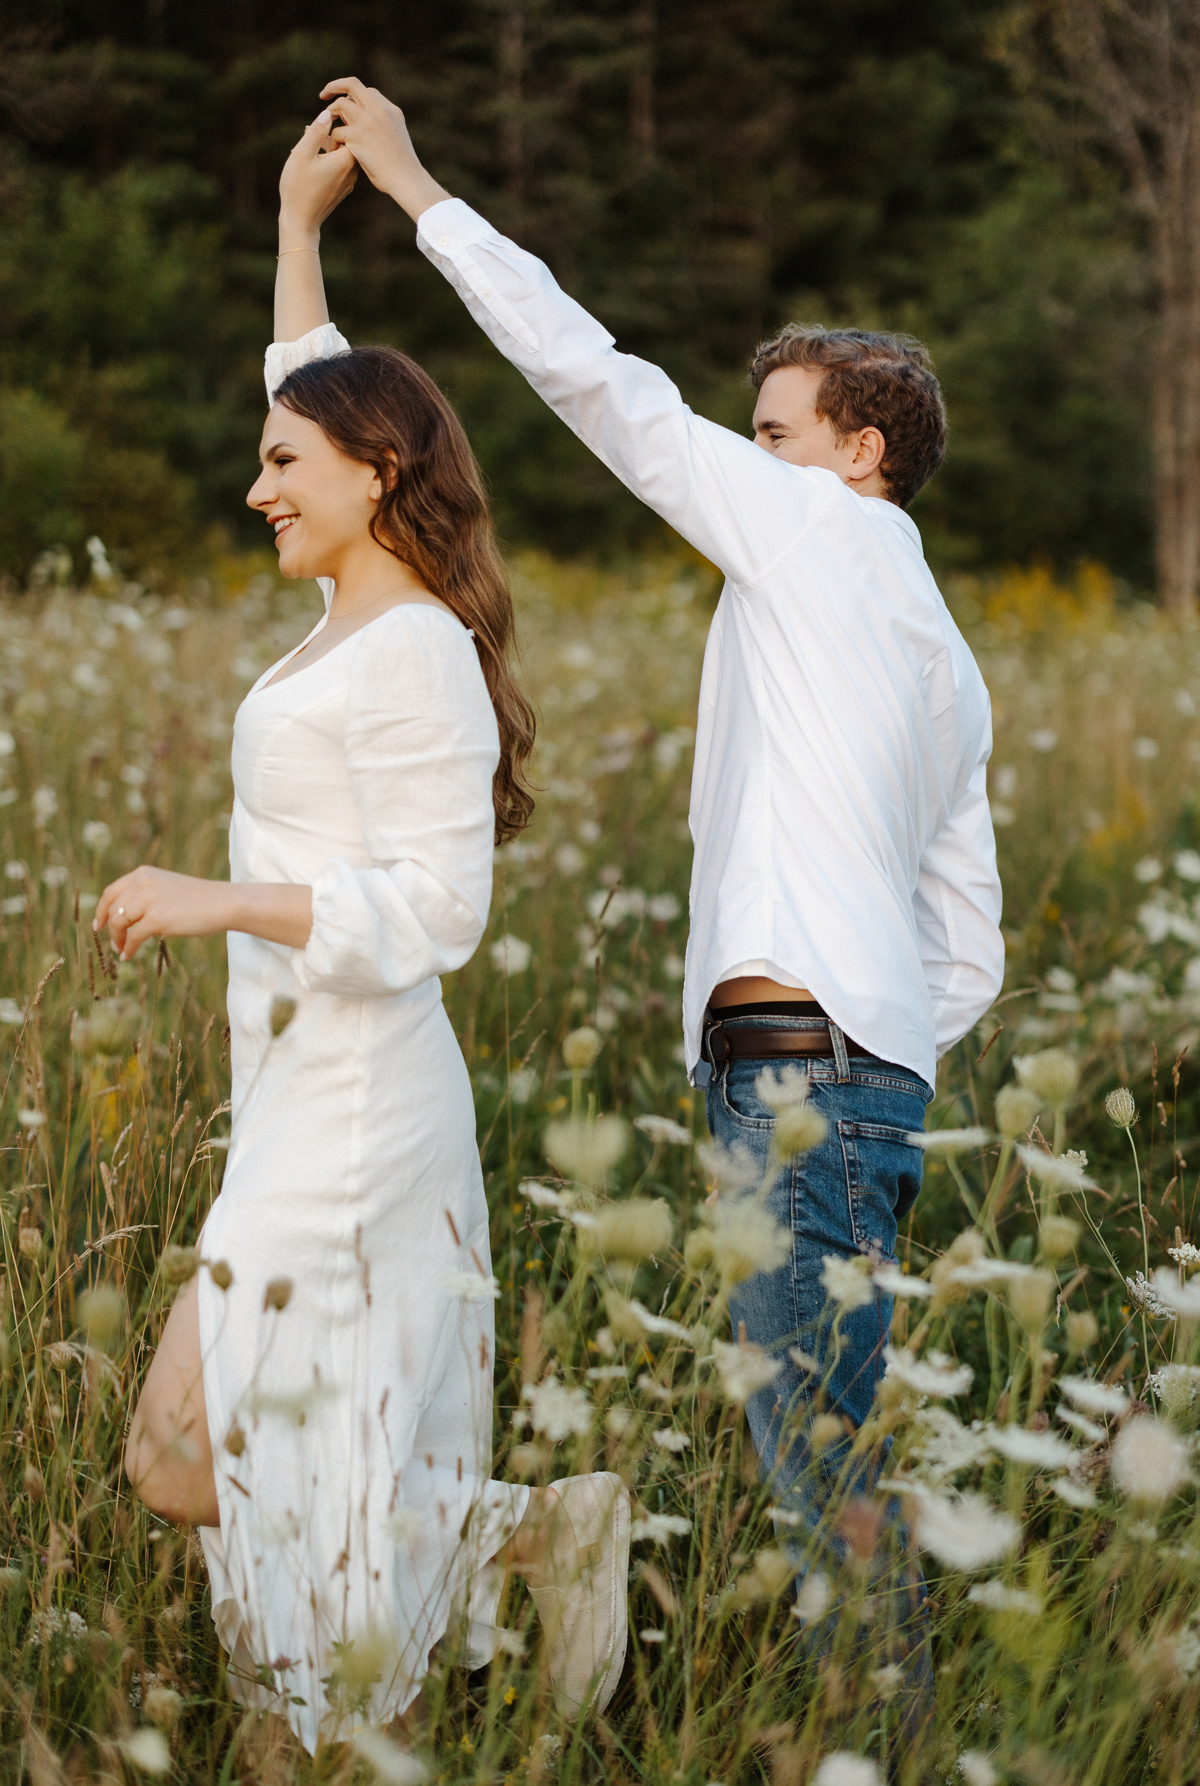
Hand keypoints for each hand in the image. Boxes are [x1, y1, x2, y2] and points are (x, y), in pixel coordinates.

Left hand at [95, 868, 233, 960]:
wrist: (223, 903)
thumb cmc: (199, 899)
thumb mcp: (167, 888)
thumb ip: (146, 894)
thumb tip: (125, 915)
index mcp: (144, 874)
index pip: (111, 892)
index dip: (101, 910)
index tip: (99, 924)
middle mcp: (142, 884)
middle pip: (113, 909)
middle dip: (109, 928)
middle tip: (114, 943)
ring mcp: (148, 900)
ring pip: (119, 923)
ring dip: (117, 939)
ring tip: (121, 950)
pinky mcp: (156, 919)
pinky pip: (133, 937)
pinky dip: (128, 948)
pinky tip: (128, 956)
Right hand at [278, 111, 358, 240]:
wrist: (301, 222)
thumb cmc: (299, 187)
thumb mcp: (303, 154)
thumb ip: (316, 132)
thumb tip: (328, 113)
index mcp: (347, 159)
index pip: (352, 129)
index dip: (339, 118)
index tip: (325, 115)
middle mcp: (353, 171)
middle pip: (349, 141)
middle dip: (332, 130)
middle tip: (316, 124)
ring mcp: (349, 182)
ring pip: (342, 154)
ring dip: (327, 144)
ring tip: (309, 136)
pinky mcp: (342, 190)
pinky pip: (338, 167)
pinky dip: (328, 158)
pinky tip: (312, 155)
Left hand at [319, 77, 449, 219]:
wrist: (407, 180)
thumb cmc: (402, 168)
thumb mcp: (396, 139)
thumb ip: (383, 127)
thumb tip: (367, 128)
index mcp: (391, 110)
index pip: (368, 92)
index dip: (354, 97)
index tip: (347, 105)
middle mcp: (379, 110)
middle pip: (351, 85)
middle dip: (334, 86)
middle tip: (323, 95)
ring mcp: (368, 120)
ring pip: (340, 104)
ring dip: (330, 114)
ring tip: (326, 127)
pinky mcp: (357, 135)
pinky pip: (336, 131)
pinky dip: (333, 141)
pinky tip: (334, 151)